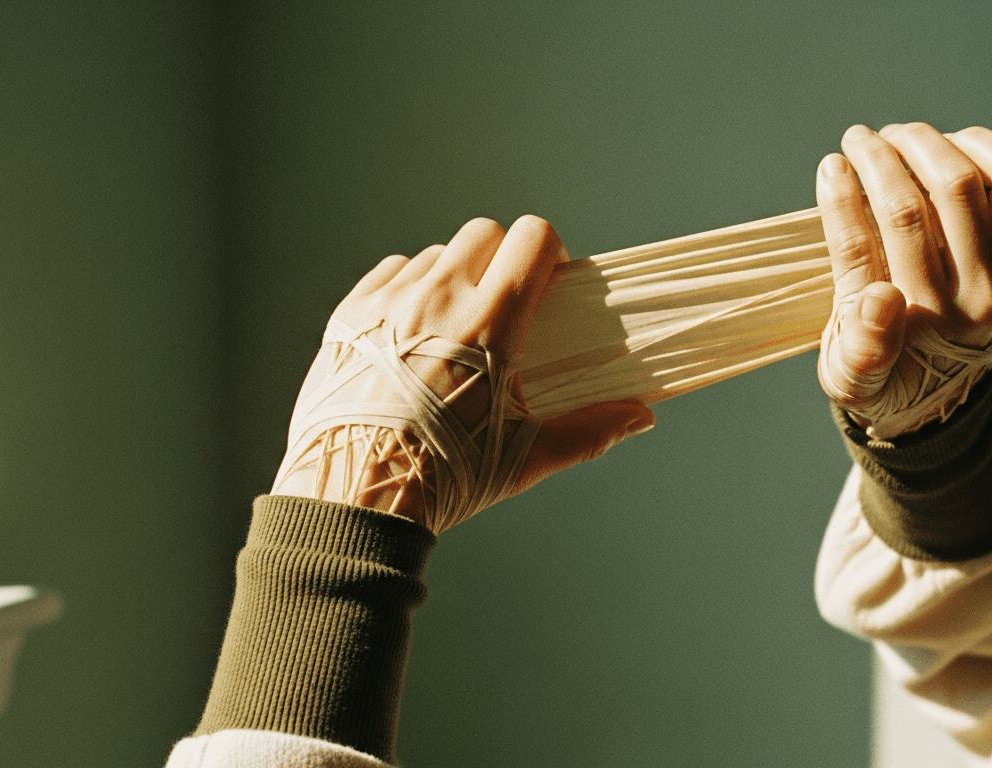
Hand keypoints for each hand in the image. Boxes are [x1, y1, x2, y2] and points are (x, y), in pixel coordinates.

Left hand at [272, 216, 655, 532]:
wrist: (355, 494)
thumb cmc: (446, 478)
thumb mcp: (524, 456)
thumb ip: (589, 431)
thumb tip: (641, 418)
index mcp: (490, 324)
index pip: (531, 238)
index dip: (547, 251)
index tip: (548, 279)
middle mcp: (438, 298)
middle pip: (484, 233)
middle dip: (501, 258)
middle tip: (504, 303)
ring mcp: (389, 301)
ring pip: (435, 254)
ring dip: (454, 275)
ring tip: (455, 323)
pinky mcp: (350, 313)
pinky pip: (389, 272)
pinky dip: (407, 288)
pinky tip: (411, 329)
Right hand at [816, 123, 991, 437]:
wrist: (945, 389)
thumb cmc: (885, 367)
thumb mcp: (851, 376)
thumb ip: (859, 348)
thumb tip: (878, 299)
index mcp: (915, 332)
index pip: (863, 253)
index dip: (841, 200)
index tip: (830, 165)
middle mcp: (972, 307)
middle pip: (915, 210)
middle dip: (880, 160)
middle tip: (859, 139)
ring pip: (974, 183)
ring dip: (930, 146)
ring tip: (900, 138)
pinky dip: (981, 149)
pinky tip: (948, 148)